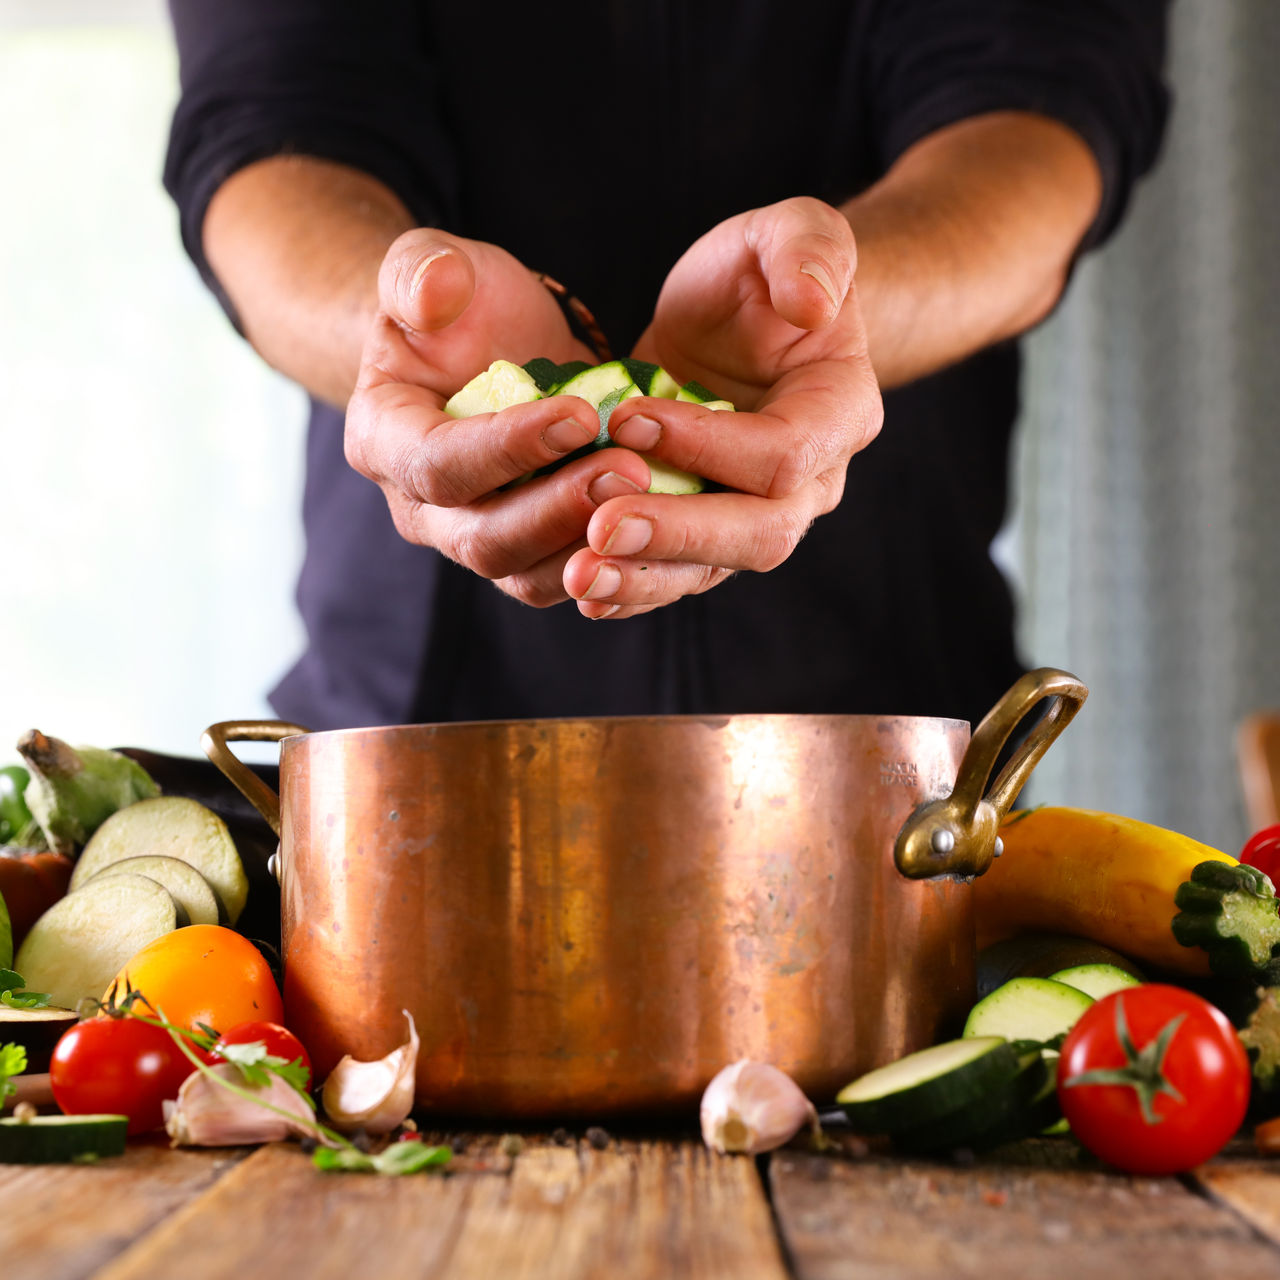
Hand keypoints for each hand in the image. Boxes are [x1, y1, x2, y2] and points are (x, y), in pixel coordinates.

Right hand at [345, 230, 652, 603]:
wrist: (486, 346)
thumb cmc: (457, 305)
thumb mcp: (433, 263)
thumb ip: (422, 269)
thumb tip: (435, 291)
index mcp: (384, 441)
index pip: (438, 465)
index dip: (508, 448)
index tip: (580, 416)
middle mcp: (421, 509)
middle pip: (484, 540)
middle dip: (559, 510)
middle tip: (630, 470)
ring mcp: (475, 538)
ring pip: (528, 575)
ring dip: (592, 546)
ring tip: (652, 495)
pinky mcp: (529, 553)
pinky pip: (569, 577)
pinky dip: (616, 562)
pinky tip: (664, 527)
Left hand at [562, 197, 881, 618]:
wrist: (741, 325)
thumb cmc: (764, 277)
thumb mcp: (787, 232)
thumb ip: (809, 248)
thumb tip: (812, 302)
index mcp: (839, 413)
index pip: (782, 454)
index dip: (706, 444)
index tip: (626, 420)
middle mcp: (812, 482)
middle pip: (758, 534)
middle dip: (677, 533)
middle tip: (600, 528)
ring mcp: (759, 516)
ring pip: (712, 569)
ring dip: (643, 577)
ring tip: (578, 576)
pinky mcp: (709, 533)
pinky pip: (677, 575)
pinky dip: (630, 589)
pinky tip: (580, 590)